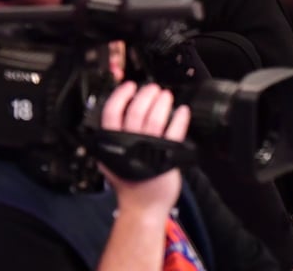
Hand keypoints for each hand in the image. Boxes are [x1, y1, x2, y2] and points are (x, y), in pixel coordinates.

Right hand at [99, 81, 191, 218]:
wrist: (143, 207)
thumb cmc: (129, 182)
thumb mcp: (112, 159)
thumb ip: (113, 137)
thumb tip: (122, 108)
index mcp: (112, 144)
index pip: (111, 113)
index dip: (121, 95)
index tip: (130, 86)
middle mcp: (128, 146)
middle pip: (135, 111)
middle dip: (146, 95)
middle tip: (153, 89)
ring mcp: (148, 151)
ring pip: (154, 119)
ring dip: (162, 102)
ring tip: (166, 96)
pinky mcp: (166, 156)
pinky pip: (174, 132)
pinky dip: (179, 118)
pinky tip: (182, 111)